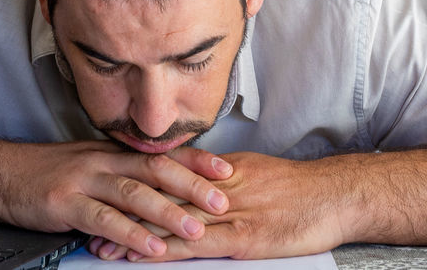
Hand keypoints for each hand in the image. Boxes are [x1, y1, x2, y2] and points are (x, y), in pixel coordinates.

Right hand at [0, 138, 232, 259]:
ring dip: (167, 212)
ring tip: (195, 228)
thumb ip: (122, 176)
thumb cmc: (47, 173)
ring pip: (133, 193)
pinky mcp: (66, 202)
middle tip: (223, 200)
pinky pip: (103, 219)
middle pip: (154, 169)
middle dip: (192, 185)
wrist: (3, 173)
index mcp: (112, 153)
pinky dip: (130, 233)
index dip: (195, 161)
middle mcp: (102, 161)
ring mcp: (84, 180)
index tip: (227, 170)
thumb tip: (160, 189)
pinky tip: (149, 247)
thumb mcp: (89, 167)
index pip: (161, 154)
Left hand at [95, 152, 346, 261]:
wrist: (338, 195)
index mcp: (223, 170)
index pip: (169, 178)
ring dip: (133, 235)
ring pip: (172, 222)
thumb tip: (200, 186)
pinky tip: (145, 256)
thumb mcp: (260, 175)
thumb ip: (226, 182)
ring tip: (101, 245)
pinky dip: (166, 250)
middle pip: (161, 198)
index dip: (134, 188)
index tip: (106, 196)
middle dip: (124, 212)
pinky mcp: (245, 237)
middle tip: (88, 223)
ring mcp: (231, 211)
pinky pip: (198, 244)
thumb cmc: (305, 190)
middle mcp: (219, 186)